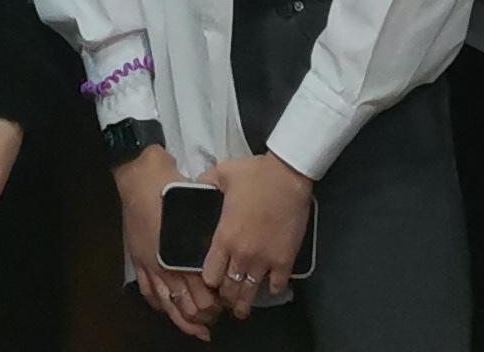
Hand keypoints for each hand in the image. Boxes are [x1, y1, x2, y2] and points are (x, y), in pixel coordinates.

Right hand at [114, 147, 215, 339]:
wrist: (139, 175)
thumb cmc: (171, 186)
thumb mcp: (198, 204)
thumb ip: (210, 227)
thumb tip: (226, 243)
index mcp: (184, 251)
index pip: (202, 289)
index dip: (215, 301)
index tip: (225, 303)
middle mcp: (166, 264)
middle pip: (186, 302)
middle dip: (202, 314)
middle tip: (214, 318)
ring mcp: (149, 264)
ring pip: (167, 304)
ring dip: (182, 319)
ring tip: (196, 329)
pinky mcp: (138, 260)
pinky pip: (147, 292)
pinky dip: (158, 305)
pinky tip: (165, 310)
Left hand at [200, 150, 313, 313]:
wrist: (289, 175)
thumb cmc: (255, 173)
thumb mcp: (222, 173)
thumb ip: (205, 184)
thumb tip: (194, 188)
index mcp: (224, 238)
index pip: (209, 276)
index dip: (208, 281)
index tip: (210, 280)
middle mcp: (242, 255)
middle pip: (228, 290)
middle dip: (224, 297)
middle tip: (224, 298)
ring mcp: (264, 260)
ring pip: (249, 293)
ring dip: (244, 303)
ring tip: (241, 310)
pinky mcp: (285, 261)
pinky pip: (276, 286)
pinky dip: (271, 288)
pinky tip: (269, 286)